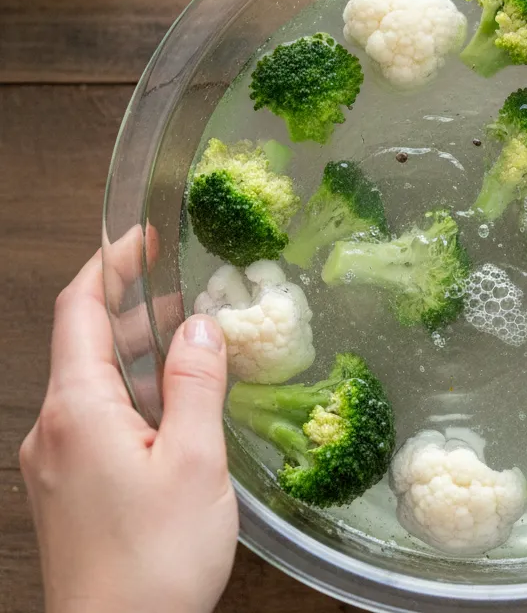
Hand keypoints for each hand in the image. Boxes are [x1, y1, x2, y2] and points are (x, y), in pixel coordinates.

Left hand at [20, 230, 237, 612]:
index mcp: (77, 410)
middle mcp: (54, 429)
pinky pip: (98, 419)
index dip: (110, 265)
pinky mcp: (71, 488)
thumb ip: (196, 384)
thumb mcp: (193, 461)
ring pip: (95, 384)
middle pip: (85, 343)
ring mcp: (57, 461)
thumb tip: (199, 325)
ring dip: (139, 354)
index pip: (80, 310)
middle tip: (185, 286)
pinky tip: (176, 406)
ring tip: (191, 341)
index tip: (143, 236)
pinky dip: (136, 394)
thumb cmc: (152, 562)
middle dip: (133, 308)